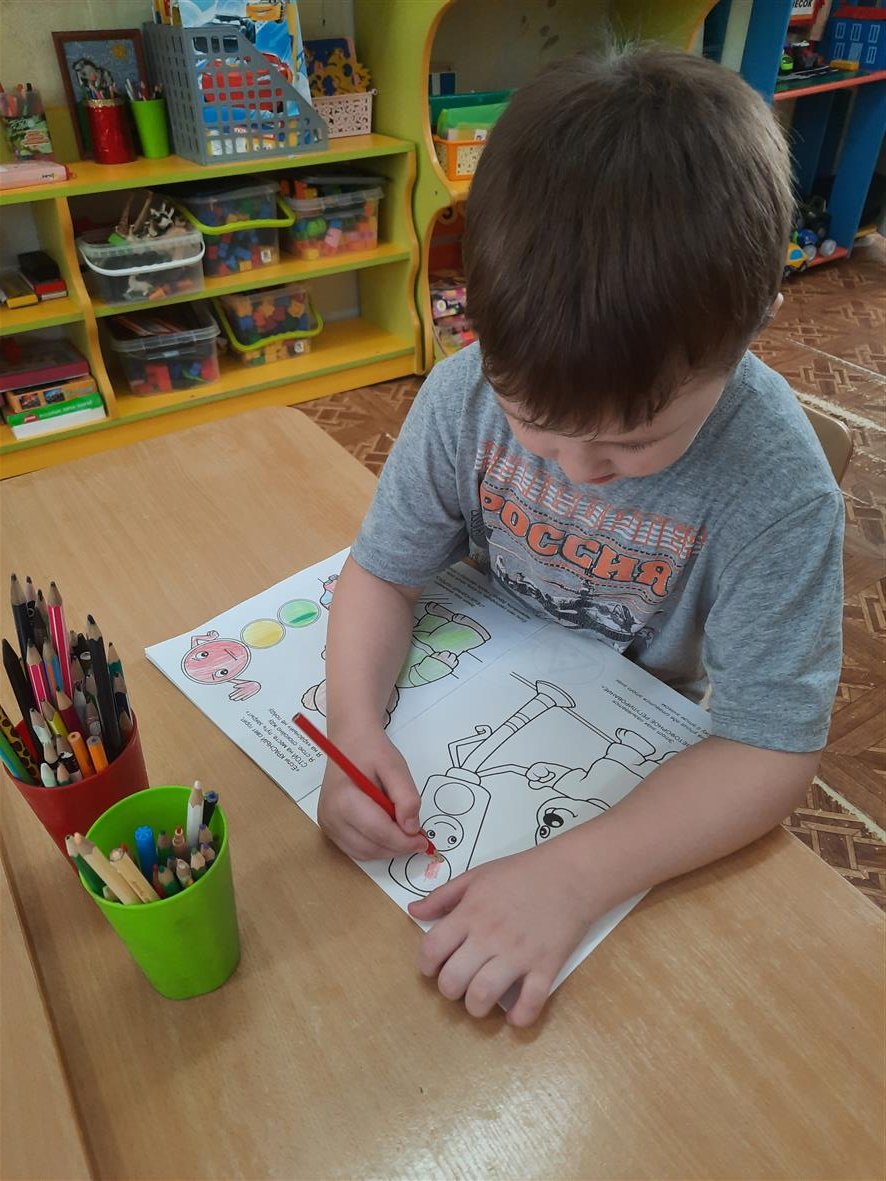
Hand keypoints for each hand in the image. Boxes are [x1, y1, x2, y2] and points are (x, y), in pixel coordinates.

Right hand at [317, 726, 428, 860]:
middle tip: (417, 838)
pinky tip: (387, 832)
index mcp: (344, 799)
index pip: (378, 832)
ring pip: (363, 853)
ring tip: (402, 833)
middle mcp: (331, 816)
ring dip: (387, 850)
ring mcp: (327, 824)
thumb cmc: (371, 750)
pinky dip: (375, 847)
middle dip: (398, 847)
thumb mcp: (395, 766)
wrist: (349, 740)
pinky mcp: (329, 827)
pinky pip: (355, 849)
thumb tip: (411, 828)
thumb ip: (406, 797)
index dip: (404, 841)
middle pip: (370, 847)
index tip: (423, 841)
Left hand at [408, 843, 594, 1026]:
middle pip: (453, 980)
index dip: (425, 965)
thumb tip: (413, 911)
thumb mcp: (476, 876)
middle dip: (449, 990)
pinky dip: (520, 1017)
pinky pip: (531, 1003)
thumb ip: (443, 896)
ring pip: (484, 996)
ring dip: (476, 1008)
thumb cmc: (521, 872)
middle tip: (458, 984)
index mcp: (470, 913)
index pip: (432, 949)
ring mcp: (519, 954)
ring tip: (480, 1001)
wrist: (570, 874)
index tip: (433, 968)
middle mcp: (490, 936)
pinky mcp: (547, 966)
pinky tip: (515, 1015)